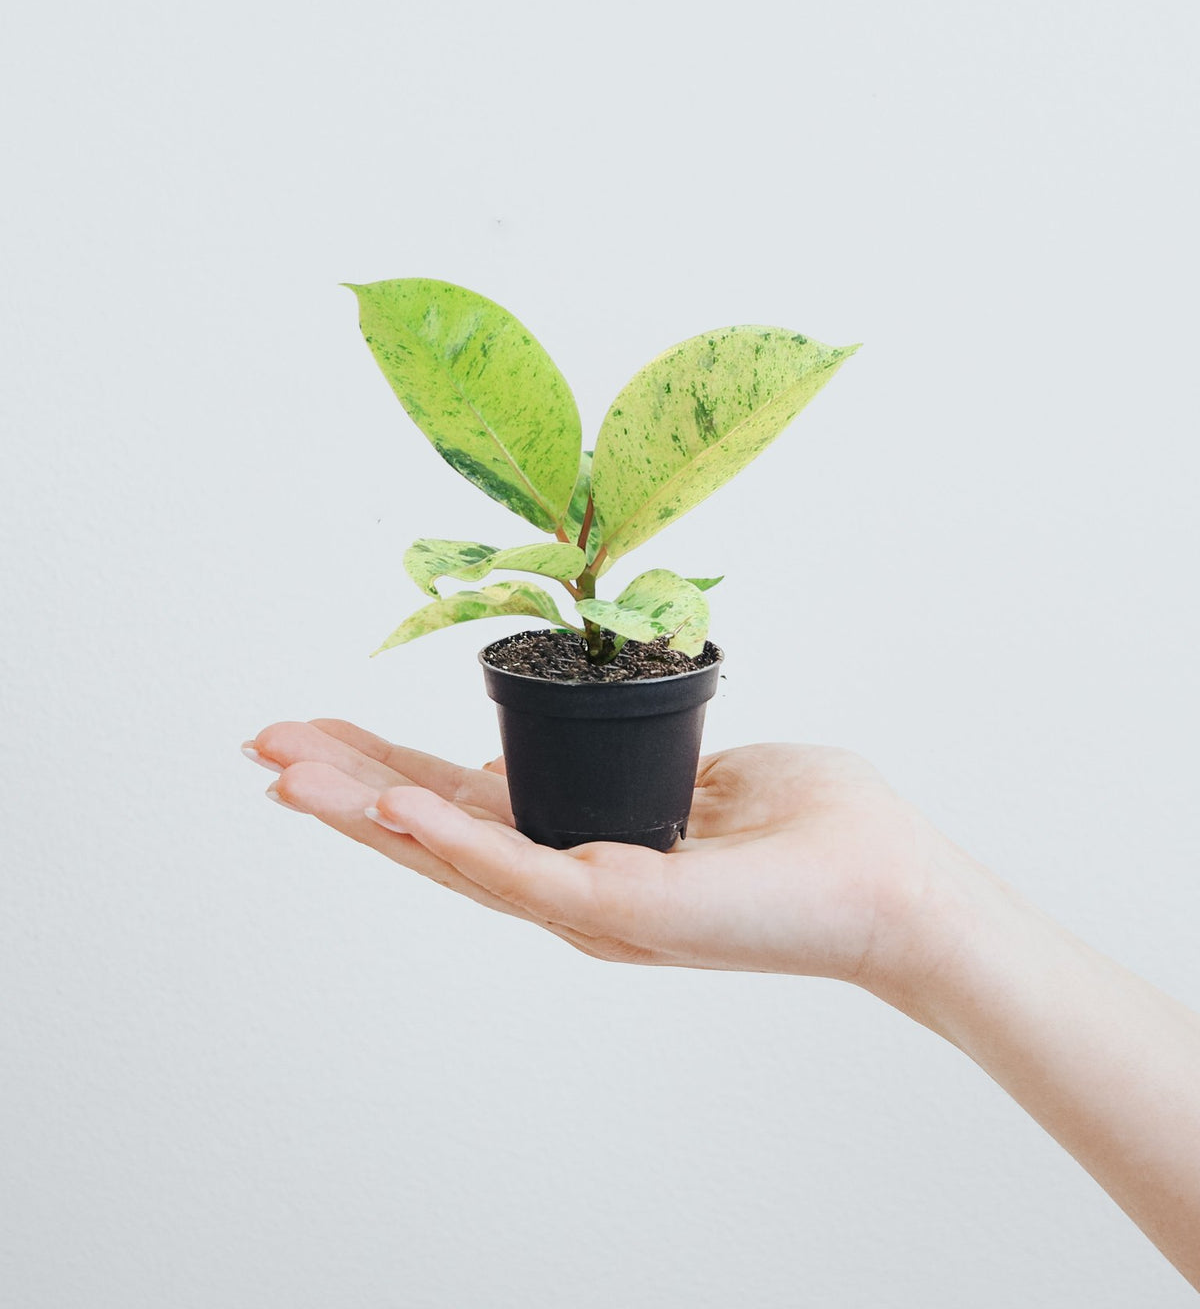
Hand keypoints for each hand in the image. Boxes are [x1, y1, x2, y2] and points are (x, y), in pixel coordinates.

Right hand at [244, 720, 950, 986]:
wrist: (895, 888)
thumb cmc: (821, 830)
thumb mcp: (711, 769)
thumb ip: (643, 757)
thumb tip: (598, 726)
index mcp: (587, 844)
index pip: (465, 803)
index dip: (386, 768)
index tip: (320, 729)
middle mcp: (570, 883)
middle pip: (432, 831)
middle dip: (342, 785)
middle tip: (259, 745)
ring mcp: (587, 904)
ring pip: (450, 854)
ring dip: (361, 811)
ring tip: (281, 771)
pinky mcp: (619, 911)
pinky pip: (515, 869)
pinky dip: (445, 839)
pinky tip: (385, 804)